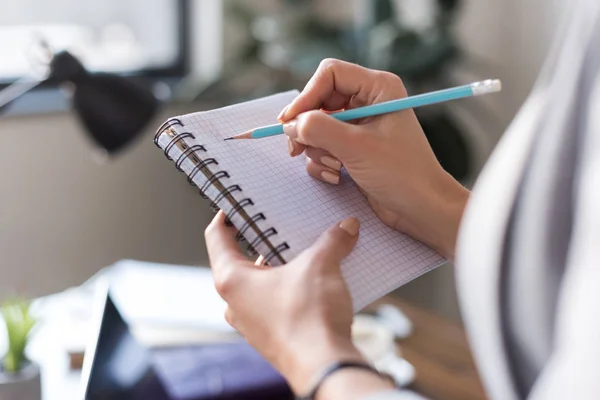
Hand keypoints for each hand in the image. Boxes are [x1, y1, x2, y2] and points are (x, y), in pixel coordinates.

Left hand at [205, 212, 393, 396]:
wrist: (324, 366)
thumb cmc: (308, 318)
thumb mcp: (320, 266)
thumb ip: (332, 241)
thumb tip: (346, 227)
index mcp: (232, 280)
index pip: (217, 238)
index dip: (226, 216)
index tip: (236, 203)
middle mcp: (235, 302)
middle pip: (242, 260)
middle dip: (264, 240)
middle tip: (283, 223)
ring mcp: (252, 322)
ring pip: (261, 283)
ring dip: (281, 266)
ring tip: (306, 250)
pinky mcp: (271, 335)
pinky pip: (275, 302)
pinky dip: (291, 287)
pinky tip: (316, 280)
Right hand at [279, 59, 468, 259]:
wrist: (422, 208)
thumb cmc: (401, 174)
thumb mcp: (355, 147)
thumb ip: (318, 129)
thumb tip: (289, 123)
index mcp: (378, 88)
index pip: (329, 74)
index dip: (306, 96)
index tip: (289, 121)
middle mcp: (368, 101)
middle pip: (319, 100)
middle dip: (308, 128)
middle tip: (296, 149)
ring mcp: (359, 125)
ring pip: (317, 126)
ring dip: (317, 150)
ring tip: (334, 167)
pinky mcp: (353, 148)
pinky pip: (323, 146)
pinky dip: (322, 162)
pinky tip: (336, 177)